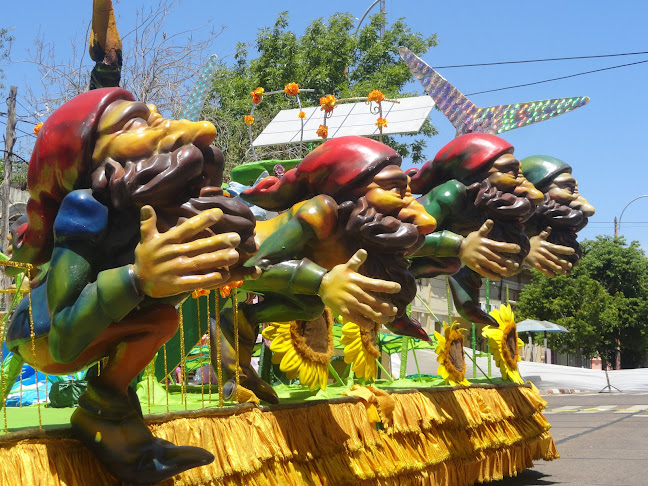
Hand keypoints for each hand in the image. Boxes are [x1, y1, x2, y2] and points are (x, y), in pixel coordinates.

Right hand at [133, 205, 259, 297]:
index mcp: (167, 241)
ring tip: (235, 255)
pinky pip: (197, 281)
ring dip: (219, 259)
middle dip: (218, 241)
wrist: (137, 281)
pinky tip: (224, 275)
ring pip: (201, 263)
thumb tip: (146, 205)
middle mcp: (173, 254)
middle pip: (199, 246)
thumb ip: (148, 223)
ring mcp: (176, 269)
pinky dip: (210, 278)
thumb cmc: (145, 257)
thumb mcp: (145, 239)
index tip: (219, 213)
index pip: (187, 228)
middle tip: (236, 237)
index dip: (203, 220)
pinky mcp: (177, 284)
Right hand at [319, 249, 400, 329]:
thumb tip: (364, 251)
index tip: (398, 287)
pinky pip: (356, 319)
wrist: (321, 285)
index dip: (388, 286)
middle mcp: (355, 292)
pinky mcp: (343, 311)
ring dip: (379, 317)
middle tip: (395, 311)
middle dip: (386, 307)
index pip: (376, 284)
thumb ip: (356, 260)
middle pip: (374, 301)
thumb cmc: (337, 275)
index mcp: (358, 281)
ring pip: (367, 311)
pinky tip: (371, 325)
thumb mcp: (346, 267)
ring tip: (388, 320)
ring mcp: (349, 302)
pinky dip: (364, 323)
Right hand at [459, 219, 520, 279]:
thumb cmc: (471, 240)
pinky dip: (491, 275)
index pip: (499, 245)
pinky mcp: (475, 266)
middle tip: (516, 265)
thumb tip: (491, 221)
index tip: (518, 248)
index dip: (509, 247)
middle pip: (498, 258)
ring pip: (492, 266)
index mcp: (486, 243)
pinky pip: (484, 272)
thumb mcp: (478, 233)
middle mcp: (483, 252)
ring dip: (502, 270)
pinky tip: (499, 278)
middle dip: (507, 262)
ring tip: (510, 273)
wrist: (459, 248)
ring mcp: (479, 259)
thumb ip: (485, 228)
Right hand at [525, 228, 573, 276]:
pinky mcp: (535, 264)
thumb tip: (549, 227)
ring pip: (551, 265)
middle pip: (555, 258)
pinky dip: (548, 273)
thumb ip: (544, 234)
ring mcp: (539, 258)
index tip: (573, 251)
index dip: (565, 249)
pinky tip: (554, 276)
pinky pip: (543, 270)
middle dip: (563, 262)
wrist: (520, 249)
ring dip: (558, 269)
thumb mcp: (537, 238)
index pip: (557, 248)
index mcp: (546, 245)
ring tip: (565, 273)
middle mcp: (544, 252)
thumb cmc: (531, 243)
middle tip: (570, 266)